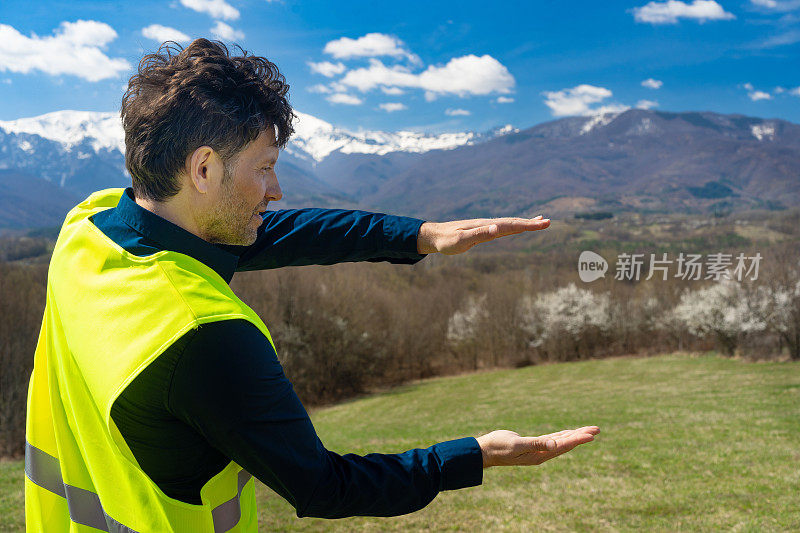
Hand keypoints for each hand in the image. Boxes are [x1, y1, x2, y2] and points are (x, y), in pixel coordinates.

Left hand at [417, 216, 550, 254]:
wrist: (434, 236)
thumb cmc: (446, 240)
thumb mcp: (461, 240)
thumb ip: (478, 235)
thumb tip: (497, 228)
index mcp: (486, 226)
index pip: (511, 225)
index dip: (528, 224)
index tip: (544, 223)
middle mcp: (489, 224)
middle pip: (514, 222)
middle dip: (531, 223)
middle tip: (549, 222)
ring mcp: (487, 226)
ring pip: (510, 224)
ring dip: (525, 223)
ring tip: (541, 221)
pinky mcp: (484, 231)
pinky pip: (503, 228)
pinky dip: (514, 226)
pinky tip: (517, 227)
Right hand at [476, 426, 599, 467]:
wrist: (486, 451)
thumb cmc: (499, 448)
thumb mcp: (518, 445)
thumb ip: (536, 444)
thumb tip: (555, 446)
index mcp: (540, 455)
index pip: (563, 446)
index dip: (578, 440)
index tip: (591, 435)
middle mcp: (542, 454)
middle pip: (566, 444)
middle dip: (581, 436)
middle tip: (597, 430)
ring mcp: (538, 449)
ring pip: (561, 441)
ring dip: (574, 435)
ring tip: (589, 431)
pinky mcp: (533, 444)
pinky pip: (553, 439)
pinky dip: (563, 435)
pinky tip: (569, 433)